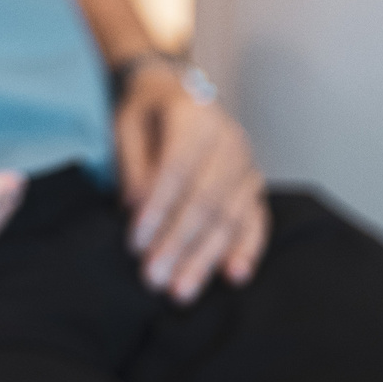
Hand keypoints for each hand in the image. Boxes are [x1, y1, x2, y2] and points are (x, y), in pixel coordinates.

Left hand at [115, 59, 266, 302]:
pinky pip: (256, 220)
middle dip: (179, 243)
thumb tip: (135, 207)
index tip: (136, 244)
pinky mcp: (254, 185)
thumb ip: (132, 163)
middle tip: (154, 278)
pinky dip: (246, 250)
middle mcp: (230, 140)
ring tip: (182, 290)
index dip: (158, 209)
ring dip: (206, 257)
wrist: (178, 91)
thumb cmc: (146, 111)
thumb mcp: (126, 123)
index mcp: (195, 117)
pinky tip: (233, 276)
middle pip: (206, 200)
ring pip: (230, 217)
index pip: (177, 170)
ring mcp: (247, 164)